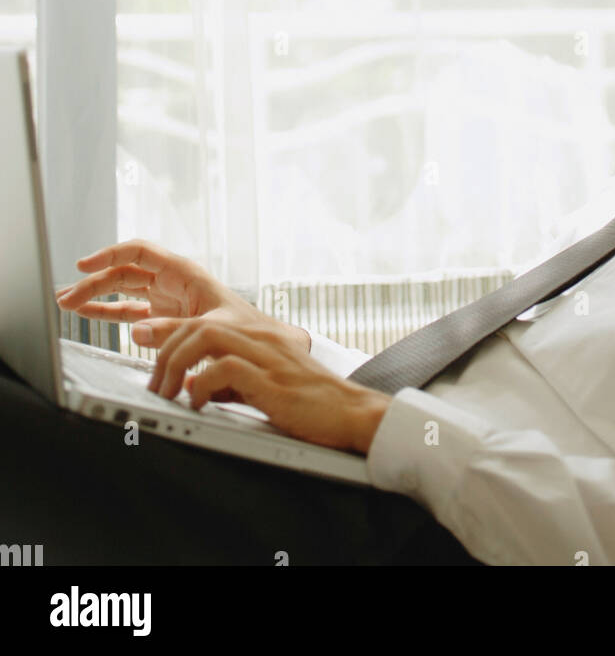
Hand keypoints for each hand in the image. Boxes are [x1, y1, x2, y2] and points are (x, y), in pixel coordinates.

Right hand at [54, 240, 311, 362]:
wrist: (265, 347)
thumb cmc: (248, 329)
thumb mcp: (213, 326)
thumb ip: (174, 329)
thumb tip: (138, 331)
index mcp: (184, 272)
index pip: (140, 251)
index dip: (110, 254)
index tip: (84, 265)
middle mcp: (171, 281)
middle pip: (124, 272)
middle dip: (93, 281)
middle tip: (66, 297)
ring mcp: (165, 300)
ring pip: (122, 291)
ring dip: (94, 296)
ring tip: (65, 303)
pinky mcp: (164, 319)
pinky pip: (128, 312)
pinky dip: (107, 313)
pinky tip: (87, 315)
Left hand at [145, 316, 390, 454]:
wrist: (350, 413)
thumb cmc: (309, 403)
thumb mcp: (262, 385)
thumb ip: (231, 378)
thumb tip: (194, 384)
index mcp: (258, 334)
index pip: (204, 320)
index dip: (168, 330)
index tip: (144, 345)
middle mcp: (260, 336)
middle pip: (198, 324)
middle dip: (164, 351)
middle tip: (153, 384)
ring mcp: (266, 355)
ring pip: (206, 336)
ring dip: (176, 363)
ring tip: (167, 391)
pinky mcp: (271, 379)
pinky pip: (225, 368)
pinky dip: (202, 384)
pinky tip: (198, 402)